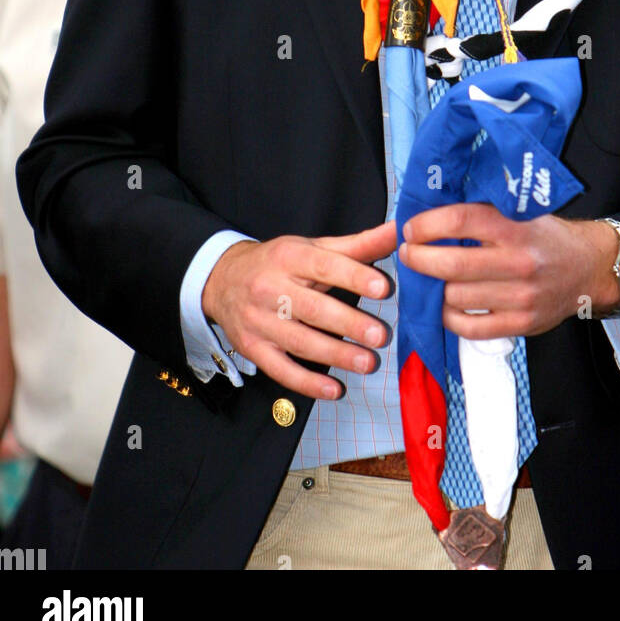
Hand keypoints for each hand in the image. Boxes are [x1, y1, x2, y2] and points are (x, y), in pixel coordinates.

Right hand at [201, 221, 395, 398]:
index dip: (354, 277)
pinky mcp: (252, 348)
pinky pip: (280, 369)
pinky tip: (333, 389)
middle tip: (380, 335)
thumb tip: (398, 231)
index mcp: (289, 257)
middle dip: (349, 323)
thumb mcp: (313, 247)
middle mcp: (270, 288)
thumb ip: (358, 244)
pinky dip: (307, 383)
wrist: (222, 279)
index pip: (324, 266)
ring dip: (335, 355)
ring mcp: (259, 321)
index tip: (382, 288)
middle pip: (313, 308)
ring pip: (299, 341)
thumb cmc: (278, 262)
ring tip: (367, 362)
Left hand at [399, 204, 619, 339]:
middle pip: (451, 263)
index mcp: (516, 227)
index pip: (459, 221)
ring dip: (432, 289)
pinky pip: (470, 328)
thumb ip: (482, 212)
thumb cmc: (546, 236)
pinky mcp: (521, 324)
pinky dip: (449, 317)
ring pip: (455, 297)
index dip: (426, 224)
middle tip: (408, 253)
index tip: (411, 228)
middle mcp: (519, 261)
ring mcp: (521, 296)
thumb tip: (428, 212)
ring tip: (427, 279)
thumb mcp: (520, 212)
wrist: (589, 268)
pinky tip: (446, 304)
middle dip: (418, 258)